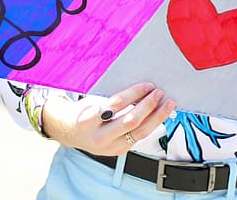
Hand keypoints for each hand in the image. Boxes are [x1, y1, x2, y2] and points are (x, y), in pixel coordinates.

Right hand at [43, 83, 175, 155]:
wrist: (68, 132)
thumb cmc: (82, 111)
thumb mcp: (91, 102)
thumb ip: (112, 100)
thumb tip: (140, 90)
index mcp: (88, 120)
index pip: (116, 105)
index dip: (134, 94)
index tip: (147, 85)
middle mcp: (99, 137)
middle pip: (131, 121)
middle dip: (148, 105)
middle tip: (159, 93)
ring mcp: (110, 147)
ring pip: (140, 133)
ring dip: (156, 117)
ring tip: (167, 104)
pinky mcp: (118, 151)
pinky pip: (139, 137)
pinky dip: (151, 125)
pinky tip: (159, 115)